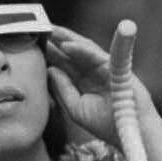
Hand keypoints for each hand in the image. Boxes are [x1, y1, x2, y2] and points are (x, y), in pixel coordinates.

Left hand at [46, 24, 155, 144]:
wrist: (129, 132)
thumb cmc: (106, 123)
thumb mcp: (76, 108)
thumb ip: (62, 89)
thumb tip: (49, 69)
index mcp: (83, 81)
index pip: (64, 63)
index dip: (49, 52)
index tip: (32, 43)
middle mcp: (93, 70)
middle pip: (72, 52)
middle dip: (55, 39)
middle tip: (37, 28)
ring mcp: (104, 67)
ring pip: (83, 48)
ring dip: (67, 37)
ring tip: (50, 29)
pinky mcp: (115, 68)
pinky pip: (96, 55)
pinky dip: (82, 50)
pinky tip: (66, 45)